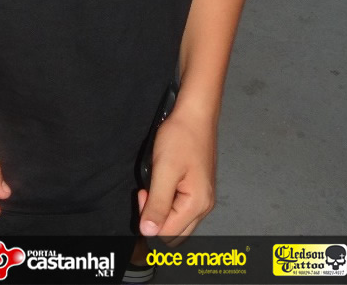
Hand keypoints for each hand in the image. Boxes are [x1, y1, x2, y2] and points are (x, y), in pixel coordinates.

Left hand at [137, 108, 215, 238]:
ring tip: (154, 184)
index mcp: (197, 204)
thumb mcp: (164, 170)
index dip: (149, 221)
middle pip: (176, 232)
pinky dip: (169, 201)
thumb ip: (157, 203)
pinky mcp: (199, 187)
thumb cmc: (180, 137)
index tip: (142, 194)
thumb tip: (149, 232)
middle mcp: (204, 206)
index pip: (168, 234)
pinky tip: (162, 183)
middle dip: (156, 219)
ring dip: (162, 210)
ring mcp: (204, 197)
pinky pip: (182, 207)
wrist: (195, 113)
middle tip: (147, 191)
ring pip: (179, 221)